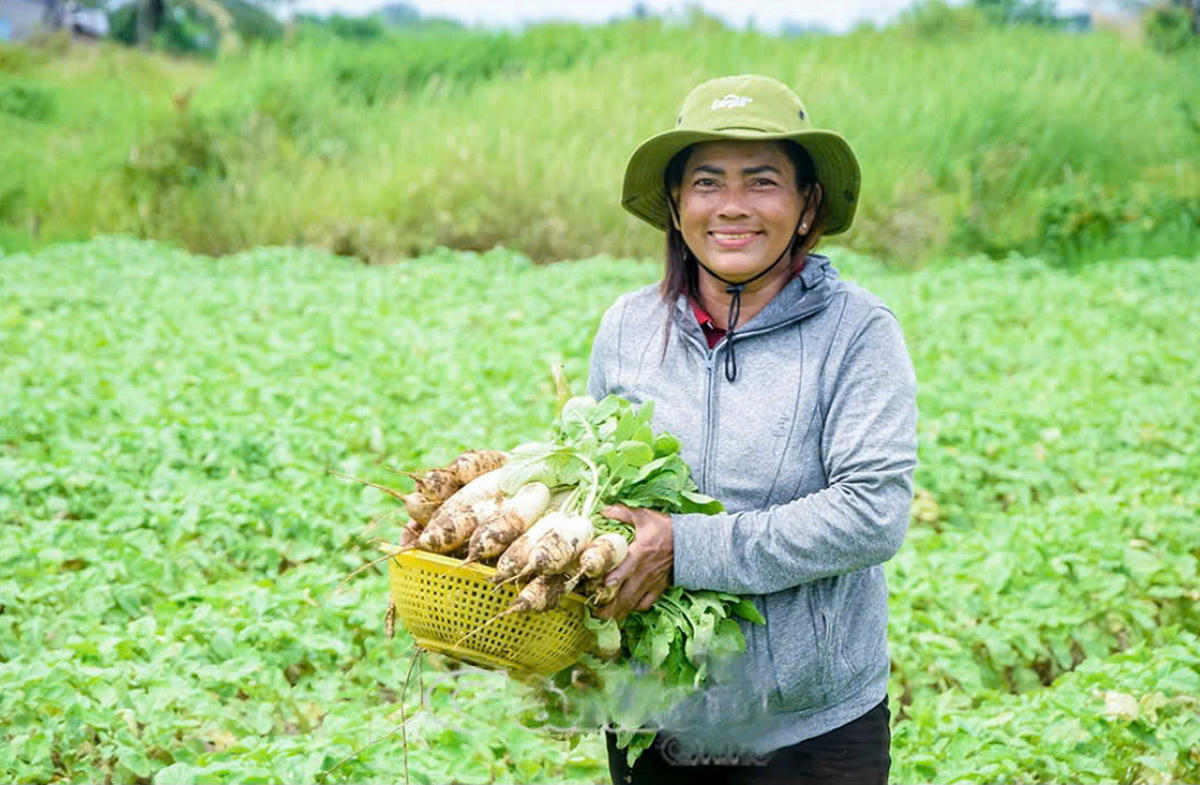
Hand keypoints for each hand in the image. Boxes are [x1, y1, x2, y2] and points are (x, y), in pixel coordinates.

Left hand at [594, 504, 672, 621]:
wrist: (690, 542)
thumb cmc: (665, 528)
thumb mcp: (644, 516)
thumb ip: (623, 513)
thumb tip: (603, 509)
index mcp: (640, 553)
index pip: (627, 568)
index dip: (615, 578)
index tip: (603, 586)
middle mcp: (644, 571)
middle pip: (626, 594)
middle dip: (610, 606)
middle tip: (595, 613)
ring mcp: (652, 582)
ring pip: (634, 602)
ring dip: (619, 611)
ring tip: (605, 617)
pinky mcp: (659, 587)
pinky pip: (646, 603)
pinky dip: (635, 608)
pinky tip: (627, 608)